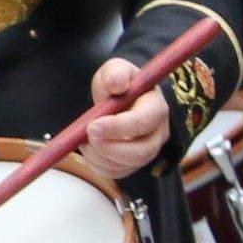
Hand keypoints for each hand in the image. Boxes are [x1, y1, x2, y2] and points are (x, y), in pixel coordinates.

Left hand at [80, 59, 173, 181]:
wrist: (119, 101)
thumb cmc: (119, 86)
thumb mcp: (116, 70)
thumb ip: (116, 73)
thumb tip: (117, 85)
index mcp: (156, 107)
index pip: (145, 121)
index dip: (119, 127)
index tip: (93, 125)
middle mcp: (157, 133)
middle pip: (142, 152)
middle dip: (110, 148)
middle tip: (88, 135)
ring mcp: (146, 151)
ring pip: (126, 165)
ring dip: (98, 155)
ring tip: (85, 137)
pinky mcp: (131, 165)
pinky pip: (114, 173)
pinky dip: (96, 163)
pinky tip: (90, 146)